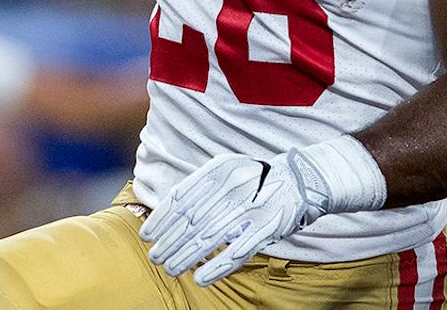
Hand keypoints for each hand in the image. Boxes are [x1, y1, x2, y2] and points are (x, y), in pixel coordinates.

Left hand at [140, 152, 322, 285]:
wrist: (299, 179)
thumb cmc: (255, 177)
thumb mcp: (227, 168)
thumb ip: (200, 183)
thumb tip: (168, 206)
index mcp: (220, 170)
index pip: (182, 198)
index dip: (162, 219)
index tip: (148, 235)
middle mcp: (233, 187)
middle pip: (192, 221)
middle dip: (170, 243)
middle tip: (155, 257)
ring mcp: (250, 208)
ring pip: (209, 239)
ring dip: (186, 257)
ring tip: (170, 268)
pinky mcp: (265, 229)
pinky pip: (236, 252)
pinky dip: (216, 267)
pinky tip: (199, 278)